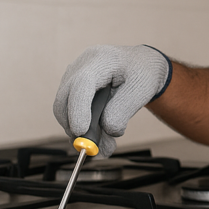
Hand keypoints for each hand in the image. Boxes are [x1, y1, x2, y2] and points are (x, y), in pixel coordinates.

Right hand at [53, 45, 170, 156]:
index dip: (78, 108)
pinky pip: (69, 112)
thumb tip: (107, 130)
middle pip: (65, 99)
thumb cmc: (143, 74)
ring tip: (106, 146)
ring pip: (65, 109)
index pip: (81, 84)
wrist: (141, 67)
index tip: (81, 131)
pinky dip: (83, 128)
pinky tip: (101, 137)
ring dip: (81, 132)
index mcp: (100, 59)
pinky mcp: (72, 89)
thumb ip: (123, 111)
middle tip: (94, 148)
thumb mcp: (141, 91)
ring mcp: (73, 76)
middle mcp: (81, 65)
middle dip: (75, 127)